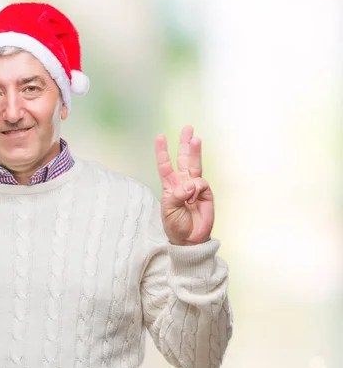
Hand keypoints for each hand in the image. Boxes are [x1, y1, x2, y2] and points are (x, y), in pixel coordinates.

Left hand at [155, 126, 213, 245]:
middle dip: (185, 144)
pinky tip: (193, 198)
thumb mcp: (169, 210)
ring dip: (195, 152)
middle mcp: (182, 182)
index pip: (165, 165)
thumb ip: (178, 196)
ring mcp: (195, 187)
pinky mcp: (206, 193)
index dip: (162, 151)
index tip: (160, 137)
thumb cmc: (175, 225)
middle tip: (188, 128)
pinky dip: (196, 189)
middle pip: (183, 159)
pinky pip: (201, 184)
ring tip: (196, 138)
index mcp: (170, 185)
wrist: (190, 239)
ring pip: (195, 165)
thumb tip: (190, 184)